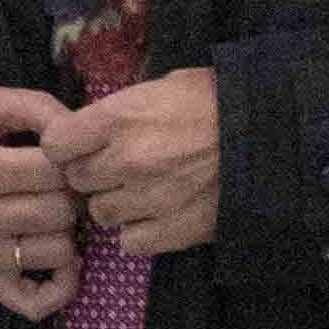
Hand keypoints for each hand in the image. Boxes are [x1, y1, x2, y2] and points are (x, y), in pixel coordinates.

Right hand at [0, 82, 80, 313]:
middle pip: (60, 212)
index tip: (64, 159)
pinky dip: (61, 286)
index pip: (54, 172)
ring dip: (68, 232)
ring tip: (55, 216)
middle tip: (62, 187)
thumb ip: (37, 107)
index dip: (72, 162)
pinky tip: (61, 259)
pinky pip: (36, 303)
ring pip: (58, 253)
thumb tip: (78, 130)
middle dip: (71, 195)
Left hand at [53, 71, 222, 255]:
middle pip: (78, 179)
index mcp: (119, 118)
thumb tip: (94, 125)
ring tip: (142, 190)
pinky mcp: (170, 230)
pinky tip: (157, 215)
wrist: (271, 138)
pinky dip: (139, 231)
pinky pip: (130, 242)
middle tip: (119, 166)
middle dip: (94, 173)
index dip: (67, 145)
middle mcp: (125, 160)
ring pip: (101, 213)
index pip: (56, 144)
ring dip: (116, 203)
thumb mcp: (166, 85)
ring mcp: (146, 198)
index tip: (80, 145)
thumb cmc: (219, 102)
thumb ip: (123, 108)